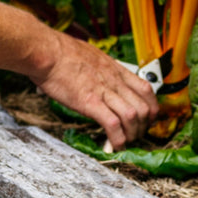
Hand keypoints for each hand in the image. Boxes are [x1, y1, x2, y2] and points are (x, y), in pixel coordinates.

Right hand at [35, 33, 157, 149]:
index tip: (146, 118)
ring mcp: (103, 92)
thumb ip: (96, 68)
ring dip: (132, 134)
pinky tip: (114, 145)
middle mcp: (114, 81)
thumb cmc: (60, 52)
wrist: (46, 52)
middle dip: (144, 126)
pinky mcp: (90, 102)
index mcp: (115, 69)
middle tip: (136, 134)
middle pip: (144, 107)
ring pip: (132, 117)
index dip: (151, 108)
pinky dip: (117, 139)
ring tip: (126, 142)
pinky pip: (113, 124)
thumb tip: (90, 74)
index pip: (146, 90)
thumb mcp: (88, 56)